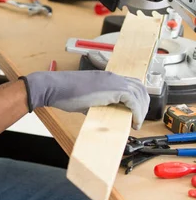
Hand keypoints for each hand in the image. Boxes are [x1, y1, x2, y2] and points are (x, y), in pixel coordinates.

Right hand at [21, 70, 148, 129]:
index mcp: (107, 77)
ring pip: (140, 94)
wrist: (54, 87)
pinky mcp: (112, 89)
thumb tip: (102, 114)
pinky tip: (134, 121)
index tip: (135, 111)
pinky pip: (133, 101)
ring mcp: (113, 81)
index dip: (137, 98)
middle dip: (143, 104)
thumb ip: (97, 103)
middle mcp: (113, 77)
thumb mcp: (85, 98)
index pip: (131, 84)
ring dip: (142, 110)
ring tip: (136, 122)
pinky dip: (137, 112)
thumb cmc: (64, 92)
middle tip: (138, 119)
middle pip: (140, 88)